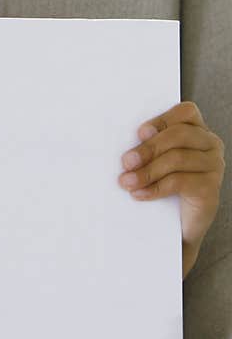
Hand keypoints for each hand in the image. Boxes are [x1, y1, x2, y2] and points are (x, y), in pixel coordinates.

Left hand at [117, 101, 225, 279]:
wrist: (176, 226)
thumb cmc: (161, 185)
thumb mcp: (153, 162)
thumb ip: (146, 149)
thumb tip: (124, 150)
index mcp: (196, 131)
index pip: (185, 112)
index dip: (162, 120)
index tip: (139, 133)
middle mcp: (209, 145)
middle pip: (178, 136)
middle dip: (147, 149)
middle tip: (125, 162)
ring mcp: (213, 166)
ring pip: (177, 159)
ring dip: (146, 171)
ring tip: (126, 182)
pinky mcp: (210, 188)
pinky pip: (180, 182)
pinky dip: (155, 188)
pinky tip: (139, 194)